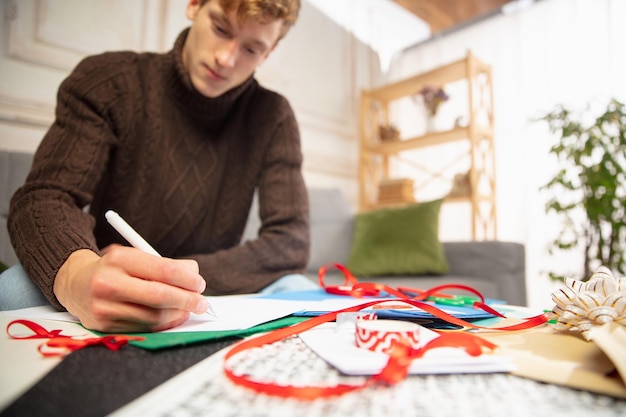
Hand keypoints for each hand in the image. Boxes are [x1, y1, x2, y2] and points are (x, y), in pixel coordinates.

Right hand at [53, 245, 208, 332]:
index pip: (163, 270)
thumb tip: (194, 274)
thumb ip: (165, 264)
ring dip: (178, 314)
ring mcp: (104, 307)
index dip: (187, 278)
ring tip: (189, 308)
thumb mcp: (135, 256)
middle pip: (159, 296)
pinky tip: (174, 317)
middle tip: (202, 301)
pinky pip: (143, 327)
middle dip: (187, 300)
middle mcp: (108, 283)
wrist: (75, 283)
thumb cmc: (114, 268)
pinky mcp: (104, 326)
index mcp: (119, 259)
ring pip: (153, 316)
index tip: (200, 283)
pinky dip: (164, 324)